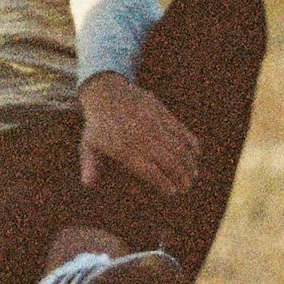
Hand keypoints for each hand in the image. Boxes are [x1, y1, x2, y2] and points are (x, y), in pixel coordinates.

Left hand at [79, 71, 199, 196]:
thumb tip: (87, 184)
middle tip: (186, 187)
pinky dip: (191, 142)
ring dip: (189, 163)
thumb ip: (90, 165)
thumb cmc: (97, 125)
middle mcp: (142, 138)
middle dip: (181, 177)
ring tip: (193, 174)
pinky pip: (181, 130)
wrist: (106, 91)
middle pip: (169, 162)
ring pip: (178, 147)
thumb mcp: (88, 145)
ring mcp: (154, 124)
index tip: (172, 192)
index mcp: (125, 149)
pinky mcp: (162, 113)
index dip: (164, 183)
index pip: (151, 172)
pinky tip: (196, 152)